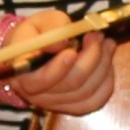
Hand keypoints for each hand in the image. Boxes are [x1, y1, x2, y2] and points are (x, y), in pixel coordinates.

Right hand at [0, 9, 118, 116]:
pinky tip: (108, 63)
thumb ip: (50, 28)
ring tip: (107, 43)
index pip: (39, 81)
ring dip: (102, 66)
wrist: (34, 50)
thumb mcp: (38, 22)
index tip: (72, 50)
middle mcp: (37, 95)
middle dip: (90, 58)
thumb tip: (62, 44)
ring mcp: (55, 104)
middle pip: (70, 85)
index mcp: (22, 74)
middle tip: (97, 36)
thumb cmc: (35, 35)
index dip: (58, 68)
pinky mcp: (72, 107)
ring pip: (86, 93)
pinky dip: (106, 82)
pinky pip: (95, 102)